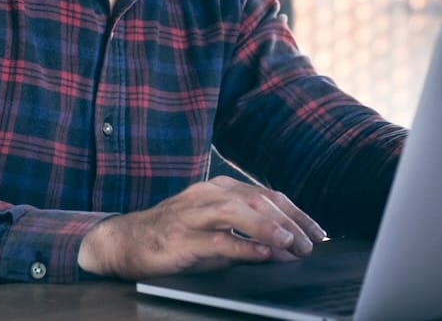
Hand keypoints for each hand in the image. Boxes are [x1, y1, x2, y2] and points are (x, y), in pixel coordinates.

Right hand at [76, 176, 325, 279]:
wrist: (123, 242)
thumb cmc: (173, 238)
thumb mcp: (215, 234)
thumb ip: (248, 237)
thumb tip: (286, 249)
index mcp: (219, 189)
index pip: (266, 195)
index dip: (295, 212)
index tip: (317, 230)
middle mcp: (208, 194)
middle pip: (257, 200)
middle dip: (289, 221)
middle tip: (311, 243)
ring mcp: (193, 213)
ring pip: (238, 212)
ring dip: (269, 228)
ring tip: (292, 243)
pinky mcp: (181, 236)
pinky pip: (217, 239)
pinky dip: (242, 245)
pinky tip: (261, 253)